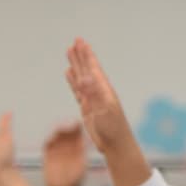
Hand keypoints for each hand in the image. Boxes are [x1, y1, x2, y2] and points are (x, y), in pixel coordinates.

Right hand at [42, 123, 87, 185]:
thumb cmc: (75, 179)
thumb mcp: (82, 166)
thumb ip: (82, 154)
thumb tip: (86, 142)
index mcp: (78, 147)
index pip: (78, 133)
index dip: (78, 127)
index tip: (78, 123)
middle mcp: (67, 145)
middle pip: (67, 131)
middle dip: (68, 126)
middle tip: (69, 124)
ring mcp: (57, 148)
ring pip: (57, 136)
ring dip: (58, 131)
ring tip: (61, 129)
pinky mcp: (48, 153)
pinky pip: (47, 144)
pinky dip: (49, 140)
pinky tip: (52, 139)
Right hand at [64, 39, 134, 155]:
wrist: (115, 144)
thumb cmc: (112, 128)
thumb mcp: (103, 109)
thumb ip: (93, 93)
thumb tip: (84, 77)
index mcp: (103, 88)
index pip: (92, 67)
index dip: (86, 54)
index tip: (79, 41)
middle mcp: (97, 91)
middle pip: (86, 68)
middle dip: (81, 55)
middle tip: (75, 41)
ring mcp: (92, 98)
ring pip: (81, 77)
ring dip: (76, 65)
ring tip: (69, 52)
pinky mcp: (87, 107)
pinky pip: (77, 89)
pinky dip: (73, 80)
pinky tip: (69, 73)